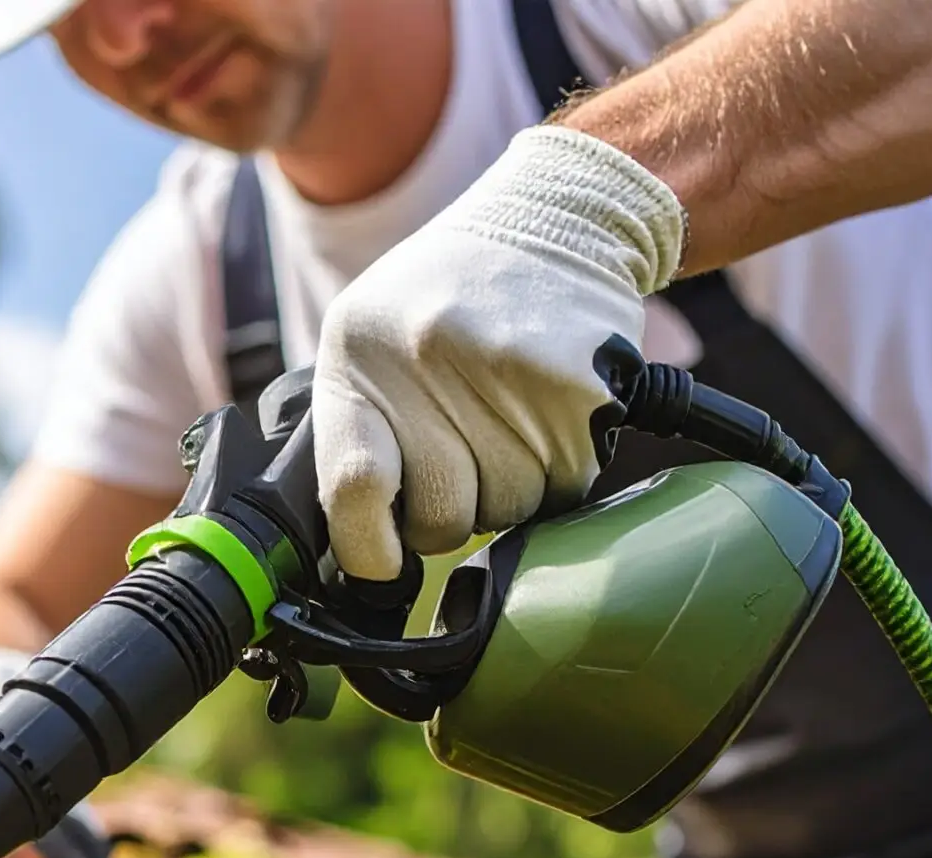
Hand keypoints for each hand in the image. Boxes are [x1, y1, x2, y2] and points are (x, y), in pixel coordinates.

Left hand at [312, 126, 686, 580]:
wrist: (558, 218)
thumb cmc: (446, 295)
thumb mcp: (364, 339)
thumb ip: (352, 432)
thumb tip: (356, 545)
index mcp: (361, 354)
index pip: (354, 486)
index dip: (367, 550)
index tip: (382, 565)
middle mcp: (431, 361)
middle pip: (440, 520)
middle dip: (447, 513)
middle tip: (458, 457)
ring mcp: (510, 376)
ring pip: (506, 513)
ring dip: (505, 490)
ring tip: (503, 421)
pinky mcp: (580, 392)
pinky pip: (563, 490)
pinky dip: (555, 472)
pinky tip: (544, 415)